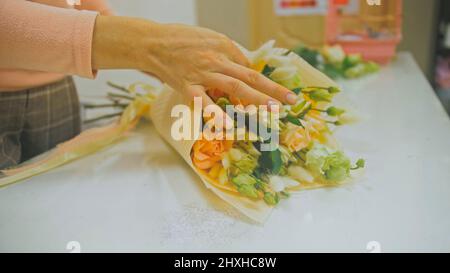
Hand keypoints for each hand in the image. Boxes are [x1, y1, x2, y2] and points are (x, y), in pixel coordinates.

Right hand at [92, 16, 297, 109]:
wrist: (151, 42)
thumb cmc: (179, 39)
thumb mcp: (207, 37)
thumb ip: (225, 52)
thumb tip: (240, 67)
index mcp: (224, 46)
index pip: (248, 66)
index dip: (259, 82)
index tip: (270, 93)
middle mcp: (218, 60)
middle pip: (250, 76)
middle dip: (272, 89)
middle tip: (291, 100)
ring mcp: (204, 74)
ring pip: (235, 88)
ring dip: (257, 99)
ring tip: (273, 109)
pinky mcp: (188, 86)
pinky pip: (206, 102)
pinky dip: (218, 114)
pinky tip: (229, 125)